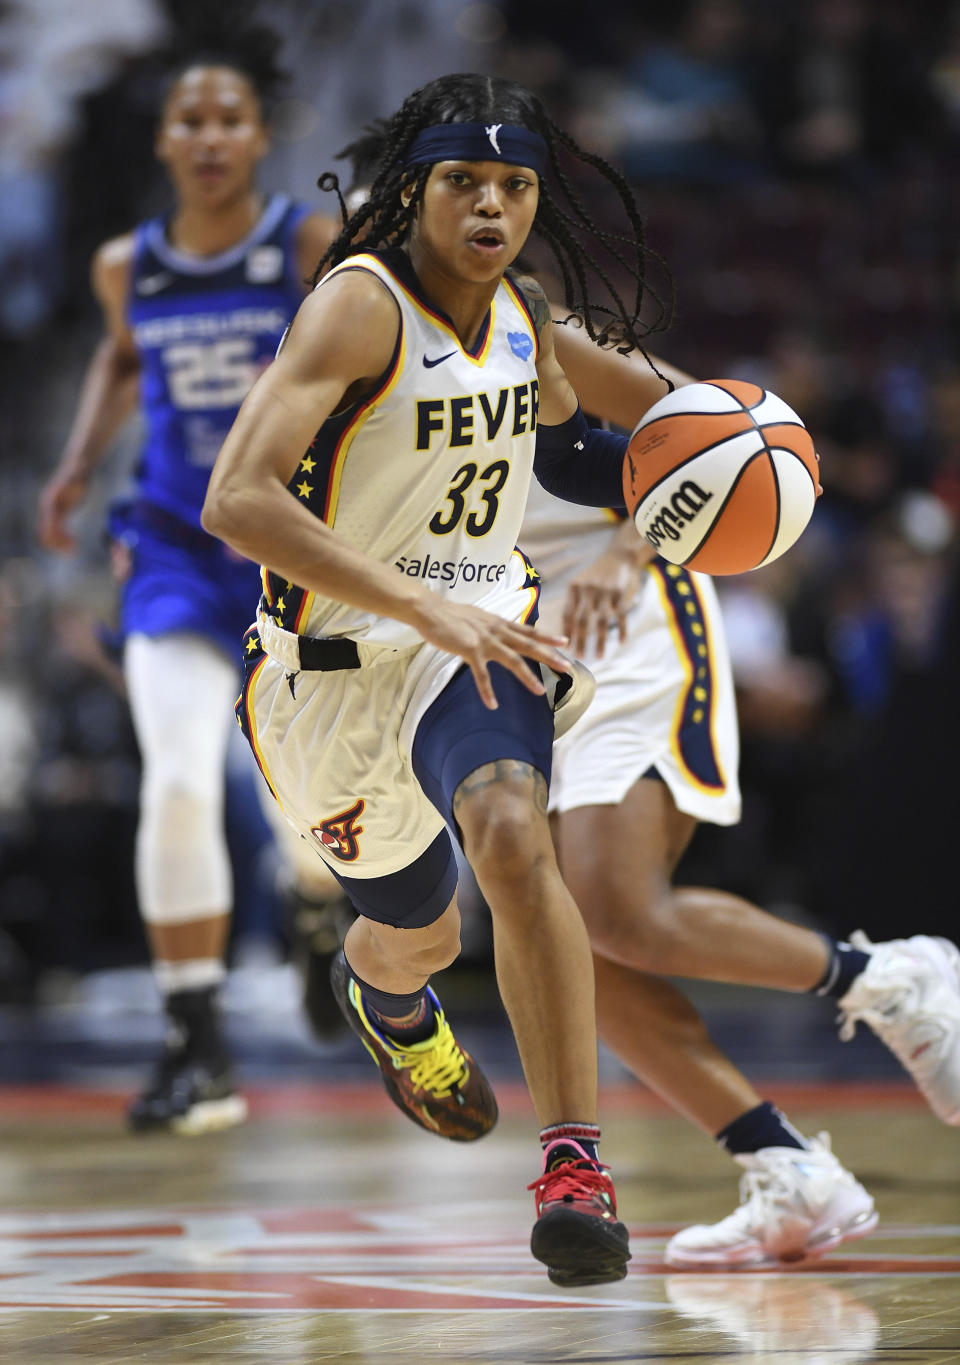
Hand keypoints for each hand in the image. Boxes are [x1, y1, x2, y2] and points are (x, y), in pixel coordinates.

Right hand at [37, 469, 88, 551]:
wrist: (77, 468)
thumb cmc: (78, 474)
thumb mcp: (77, 480)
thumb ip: (74, 480)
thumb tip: (76, 472)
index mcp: (50, 501)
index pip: (50, 523)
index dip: (58, 536)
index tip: (70, 545)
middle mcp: (47, 507)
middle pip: (45, 531)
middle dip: (57, 543)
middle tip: (72, 552)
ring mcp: (51, 510)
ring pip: (49, 533)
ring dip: (59, 543)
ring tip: (73, 550)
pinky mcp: (58, 513)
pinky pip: (56, 529)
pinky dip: (63, 538)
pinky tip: (73, 543)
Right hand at [412, 596, 571, 710]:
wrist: (430, 610)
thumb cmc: (451, 615)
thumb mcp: (478, 617)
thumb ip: (491, 625)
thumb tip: (500, 629)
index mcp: (499, 623)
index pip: (529, 630)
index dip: (548, 636)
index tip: (565, 642)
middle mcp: (497, 631)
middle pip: (529, 645)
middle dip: (550, 656)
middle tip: (568, 667)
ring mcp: (485, 640)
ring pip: (513, 660)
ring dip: (528, 677)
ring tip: (541, 691)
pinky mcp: (470, 650)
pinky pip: (482, 675)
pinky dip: (487, 691)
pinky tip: (493, 704)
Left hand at [561, 542, 650, 658]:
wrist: (620, 556)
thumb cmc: (598, 575)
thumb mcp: (581, 583)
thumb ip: (575, 603)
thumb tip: (566, 631)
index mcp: (575, 587)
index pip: (567, 613)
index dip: (566, 632)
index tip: (565, 648)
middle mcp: (589, 589)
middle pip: (582, 620)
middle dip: (580, 640)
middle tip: (579, 657)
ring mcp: (606, 591)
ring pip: (602, 620)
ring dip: (599, 641)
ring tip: (598, 656)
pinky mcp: (622, 593)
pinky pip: (621, 615)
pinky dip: (621, 630)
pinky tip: (621, 642)